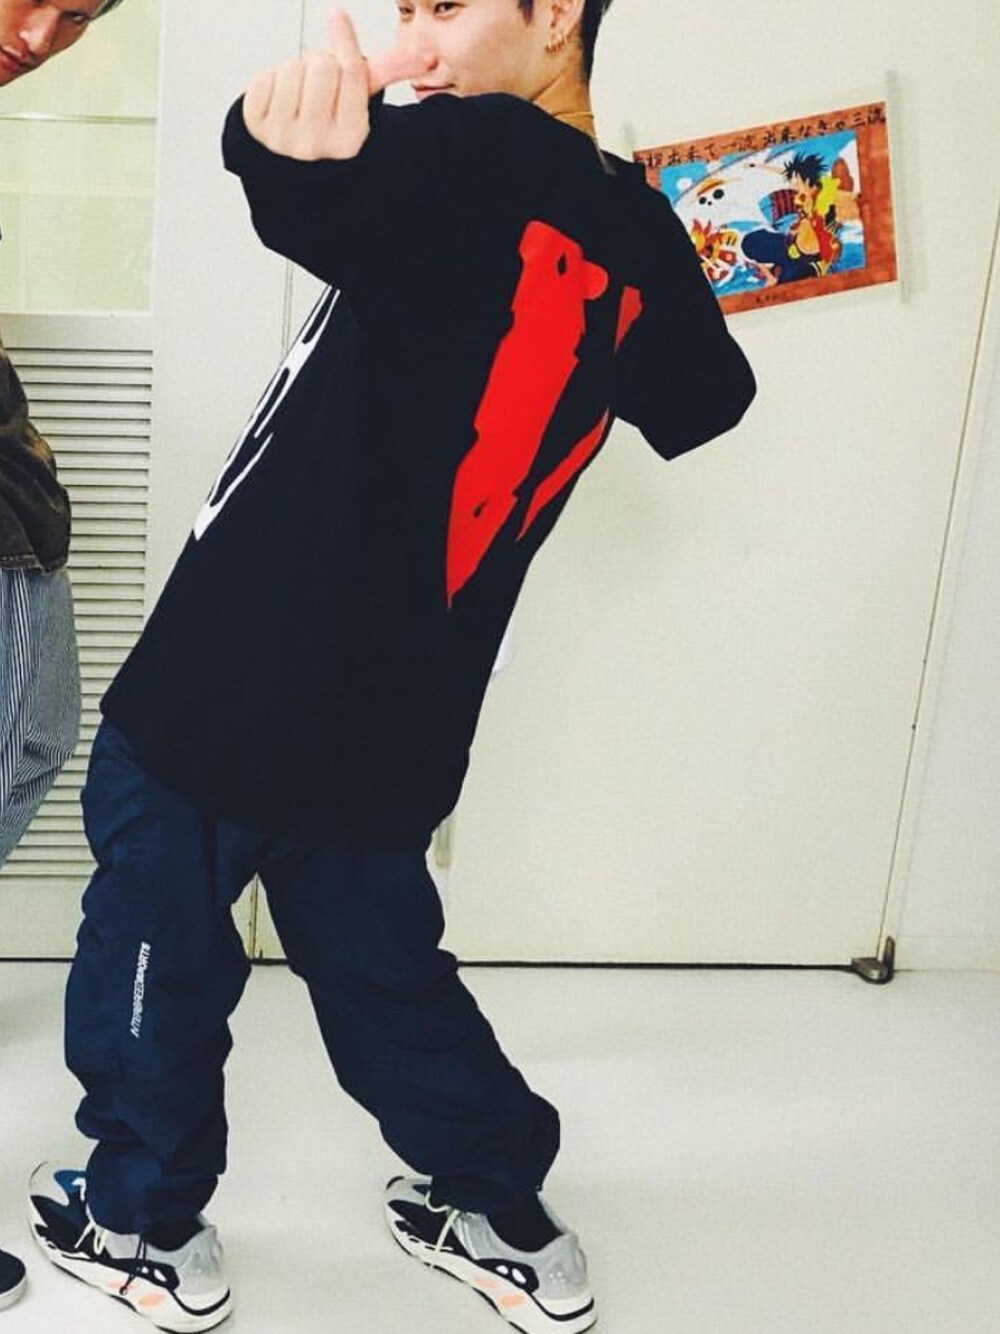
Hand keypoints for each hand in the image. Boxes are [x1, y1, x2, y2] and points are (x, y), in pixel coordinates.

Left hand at [243, 8, 428, 161]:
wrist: (293, 154)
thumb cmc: (332, 117)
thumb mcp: (362, 98)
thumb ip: (390, 73)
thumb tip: (430, 59)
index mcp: (351, 139)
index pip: (350, 71)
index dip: (344, 39)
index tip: (338, 17)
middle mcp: (318, 144)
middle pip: (322, 65)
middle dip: (321, 63)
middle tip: (320, 82)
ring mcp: (285, 140)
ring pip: (292, 68)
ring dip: (296, 72)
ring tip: (301, 93)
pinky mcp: (257, 130)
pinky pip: (264, 79)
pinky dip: (271, 81)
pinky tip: (280, 100)